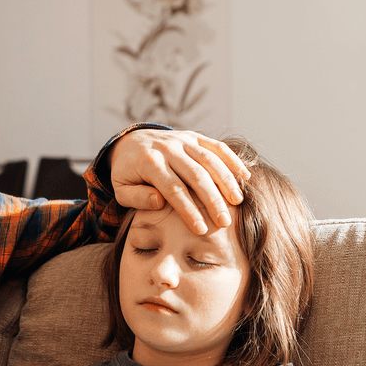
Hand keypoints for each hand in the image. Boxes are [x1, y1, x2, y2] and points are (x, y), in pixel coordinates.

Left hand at [108, 129, 250, 233]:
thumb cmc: (127, 173)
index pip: (173, 189)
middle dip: (212, 200)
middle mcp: (168, 148)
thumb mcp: (121, 189)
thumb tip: (159, 203)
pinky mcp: (194, 136)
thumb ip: (137, 197)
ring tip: (238, 202)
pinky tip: (244, 176)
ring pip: (210, 159)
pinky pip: (216, 146)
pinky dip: (232, 160)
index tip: (201, 230)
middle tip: (225, 222)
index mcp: (149, 162)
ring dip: (226, 181)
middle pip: (196, 175)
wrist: (130, 142)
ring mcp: (183, 140)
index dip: (188, 210)